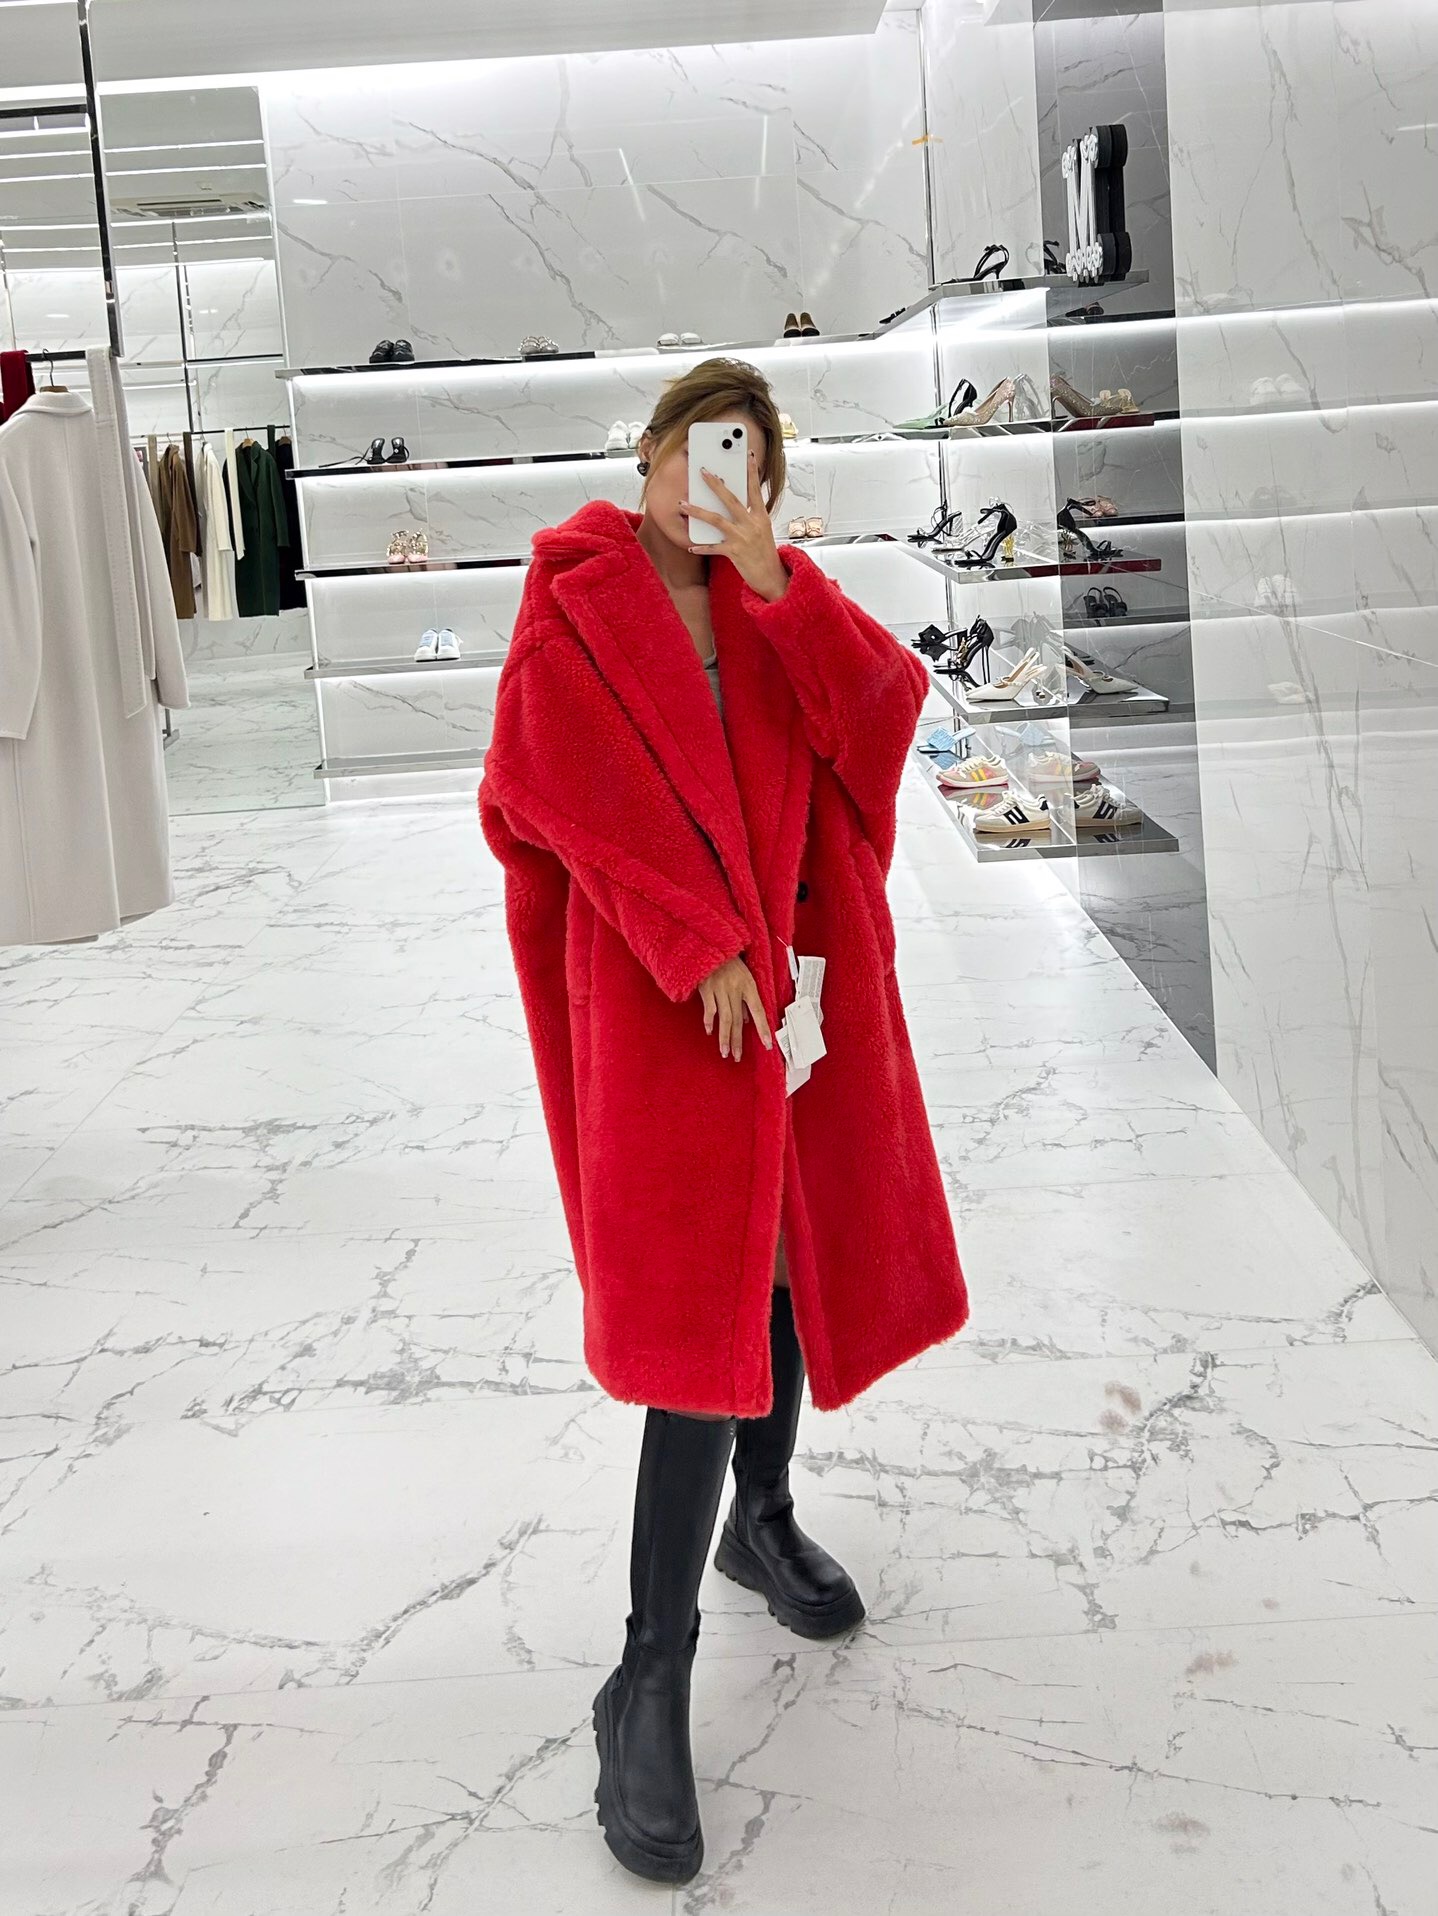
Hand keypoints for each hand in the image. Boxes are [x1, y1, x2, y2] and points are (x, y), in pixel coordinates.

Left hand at [681, 451, 789, 602]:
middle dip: (716, 484)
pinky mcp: (735, 553)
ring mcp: (743, 538)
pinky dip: (702, 546)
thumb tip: (735, 503)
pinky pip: (714, 547)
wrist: (772, 578)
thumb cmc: (765, 554)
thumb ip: (750, 516)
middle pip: (731, 500)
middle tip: (703, 472)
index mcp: (760, 517)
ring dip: (698, 511)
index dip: (752, 472)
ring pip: (717, 520)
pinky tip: (690, 545)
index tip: (749, 455)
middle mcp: (752, 524)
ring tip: (683, 504)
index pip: (755, 490)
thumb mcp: (762, 530)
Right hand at [697, 955, 772, 1061]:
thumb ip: (744, 998)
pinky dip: (709, 1021)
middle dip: (738, 1040)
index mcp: (748, 985)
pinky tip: (709, 1032)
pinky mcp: (706, 988)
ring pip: (724, 1018)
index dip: (763, 1028)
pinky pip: (709, 1008)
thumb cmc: (728, 961)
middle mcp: (735, 988)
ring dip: (724, 1037)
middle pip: (738, 1020)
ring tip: (725, 1052)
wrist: (710, 945)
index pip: (759, 1011)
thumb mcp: (742, 977)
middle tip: (738, 1057)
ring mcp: (720, 989)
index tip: (767, 1044)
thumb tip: (746, 1020)